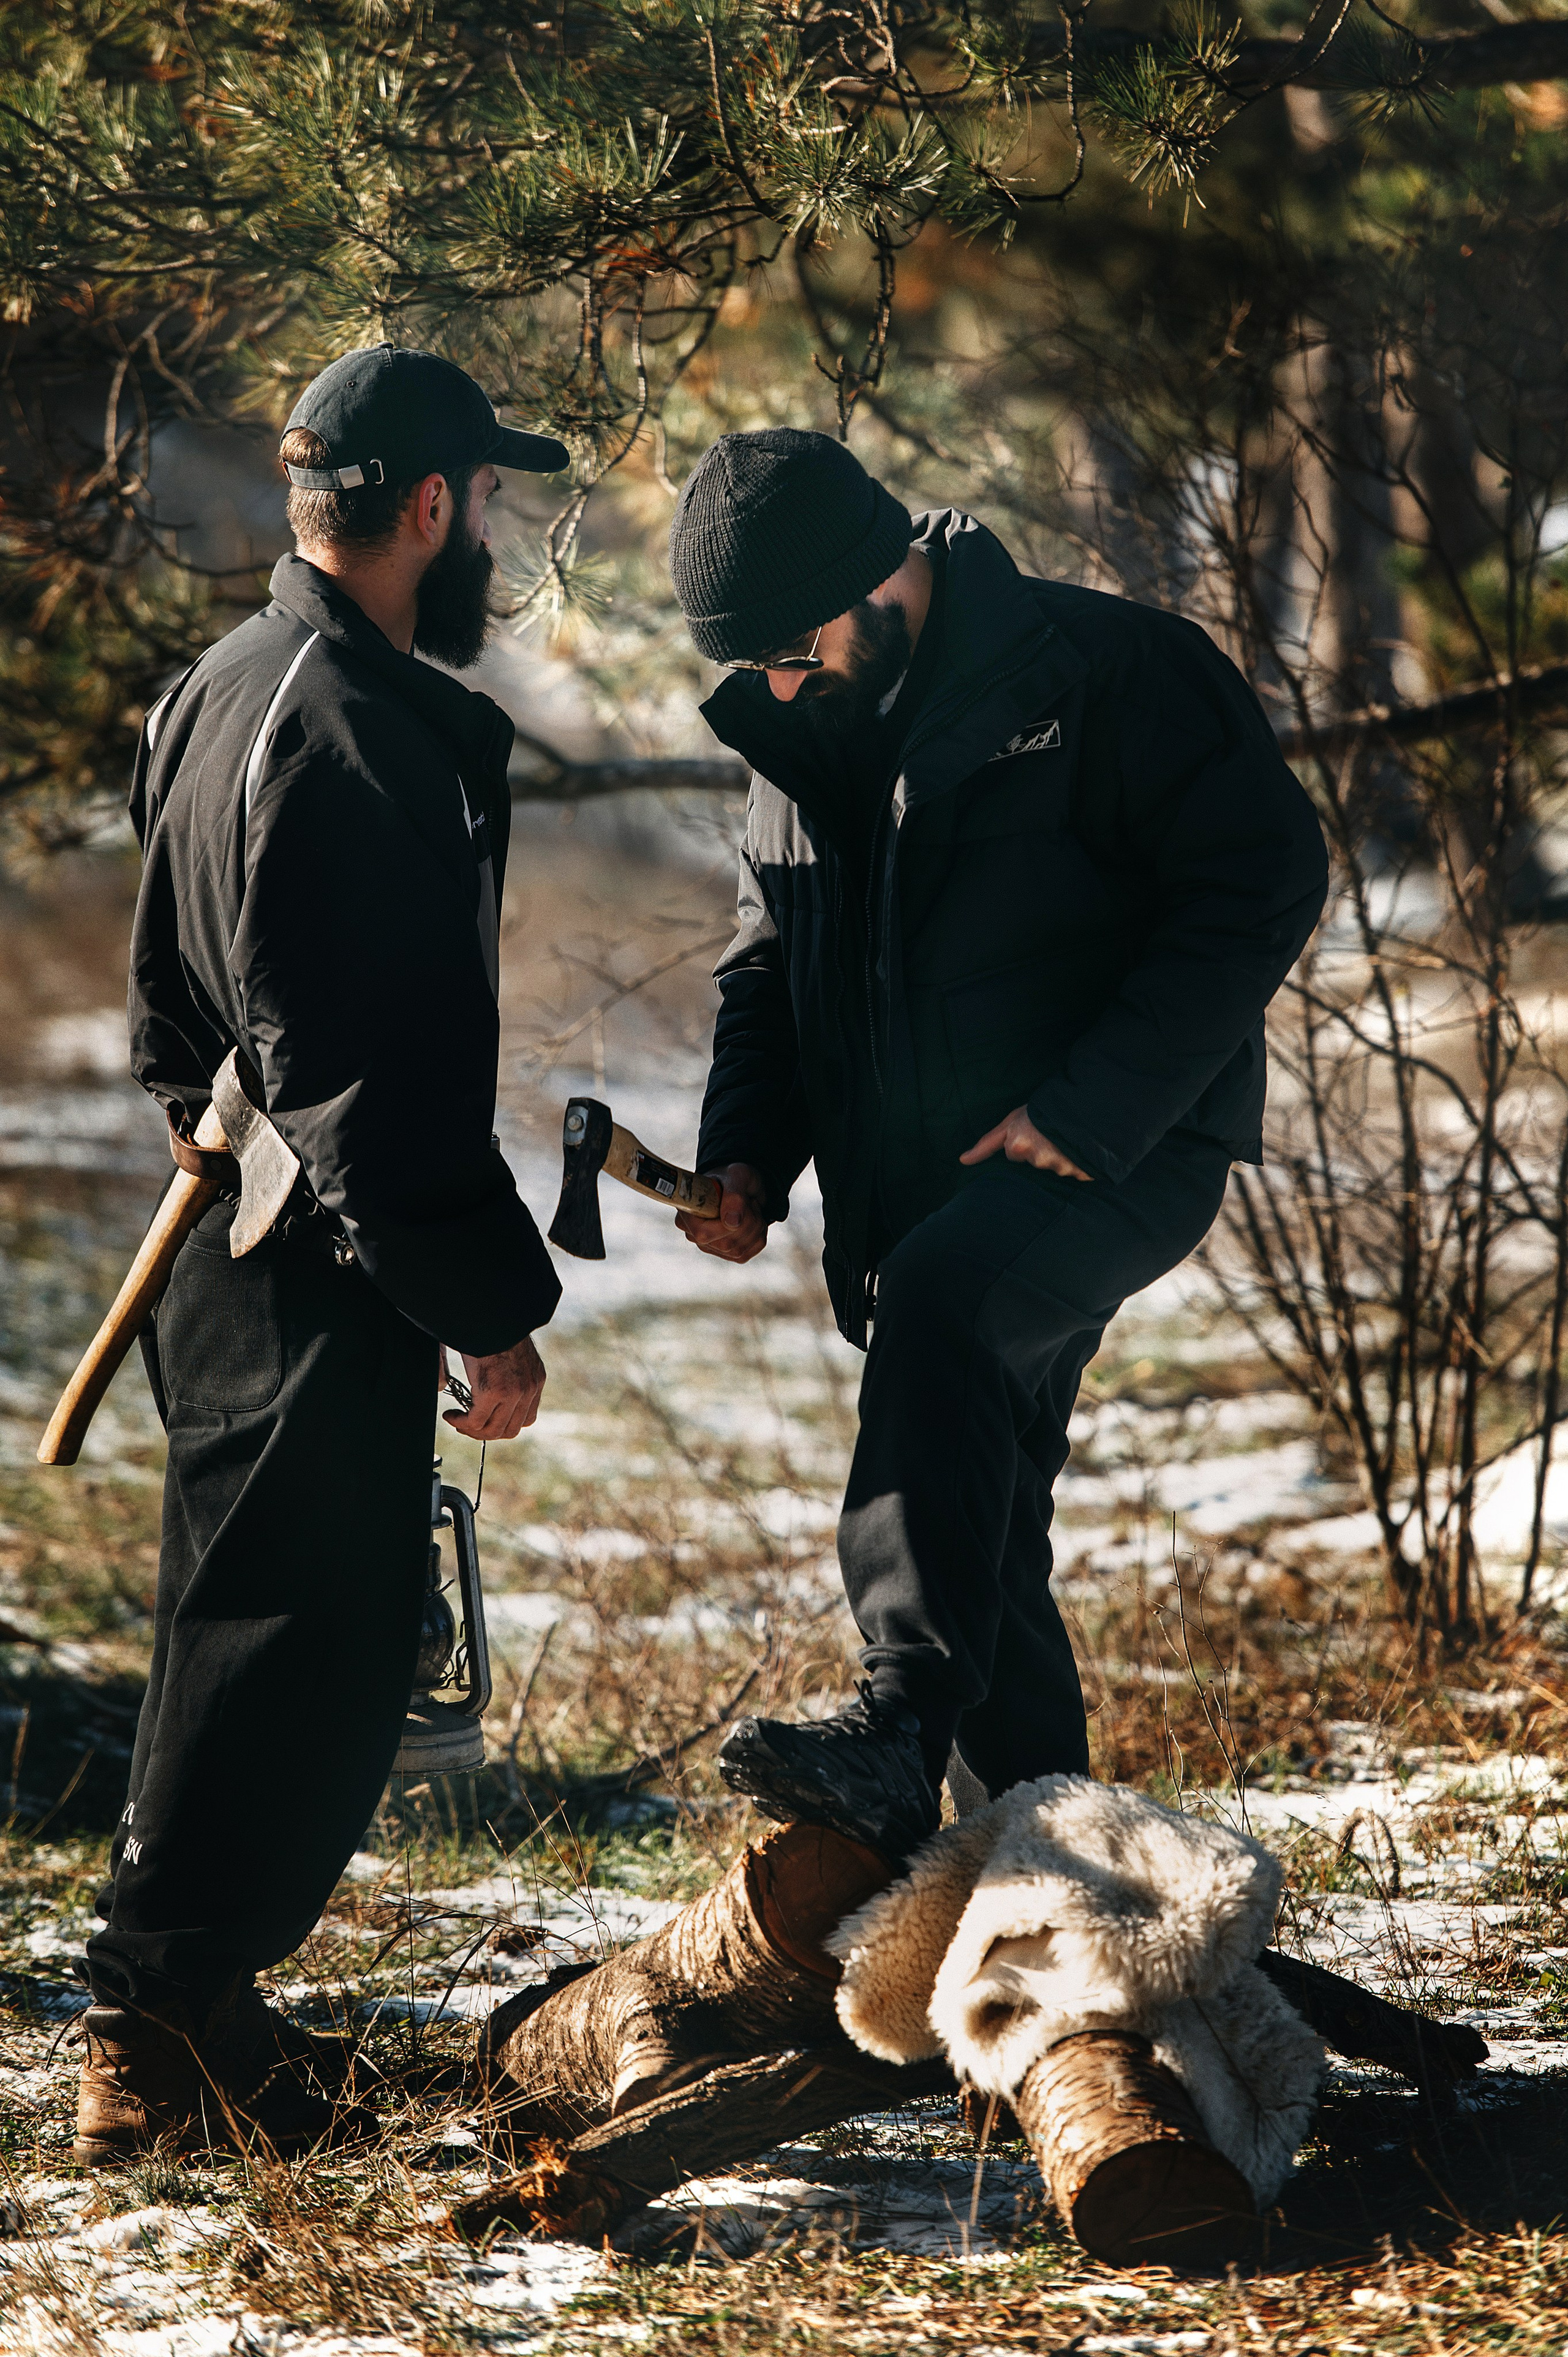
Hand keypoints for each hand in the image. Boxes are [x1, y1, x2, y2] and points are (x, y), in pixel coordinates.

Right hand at [442, 1334, 545, 1438]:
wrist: (488, 1313)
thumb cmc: (491, 1328)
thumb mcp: (507, 1355)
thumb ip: (499, 1378)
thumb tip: (474, 1399)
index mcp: (535, 1379)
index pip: (526, 1418)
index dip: (503, 1424)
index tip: (485, 1419)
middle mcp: (529, 1388)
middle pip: (510, 1429)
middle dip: (485, 1431)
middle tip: (466, 1424)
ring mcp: (513, 1392)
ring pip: (493, 1430)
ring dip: (471, 1430)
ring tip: (456, 1420)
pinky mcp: (493, 1392)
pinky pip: (476, 1421)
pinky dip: (460, 1422)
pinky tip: (450, 1415)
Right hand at [676, 1162, 768, 1261]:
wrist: (743, 1185)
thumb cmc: (733, 1177)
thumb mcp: (736, 1177)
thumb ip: (733, 1196)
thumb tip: (732, 1222)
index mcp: (687, 1214)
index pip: (704, 1234)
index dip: (728, 1223)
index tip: (743, 1201)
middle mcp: (694, 1234)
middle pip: (726, 1244)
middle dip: (748, 1221)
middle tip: (750, 1201)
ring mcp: (709, 1247)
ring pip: (739, 1250)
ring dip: (755, 1227)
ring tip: (751, 1208)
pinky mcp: (726, 1254)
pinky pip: (747, 1254)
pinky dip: (758, 1236)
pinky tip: (753, 1221)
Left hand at [960, 1106, 1092, 1180]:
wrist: (1086, 1104)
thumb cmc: (1045, 1108)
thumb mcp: (1014, 1119)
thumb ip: (989, 1142)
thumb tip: (962, 1160)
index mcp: (1018, 1144)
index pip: (1011, 1154)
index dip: (1018, 1144)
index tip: (1013, 1145)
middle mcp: (1037, 1158)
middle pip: (1032, 1161)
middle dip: (1039, 1150)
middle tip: (1049, 1132)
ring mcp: (1059, 1167)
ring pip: (1052, 1167)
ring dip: (1058, 1156)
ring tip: (1066, 1137)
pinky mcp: (1079, 1172)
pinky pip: (1073, 1172)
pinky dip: (1076, 1163)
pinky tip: (1078, 1148)